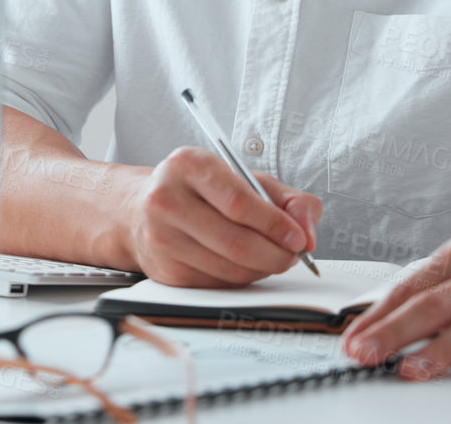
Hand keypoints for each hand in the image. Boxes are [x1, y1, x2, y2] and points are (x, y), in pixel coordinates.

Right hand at [115, 146, 320, 286]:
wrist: (142, 210)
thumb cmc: (201, 191)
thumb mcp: (245, 178)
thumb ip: (288, 200)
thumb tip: (307, 233)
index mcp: (188, 165)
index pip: (239, 202)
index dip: (275, 225)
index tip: (298, 238)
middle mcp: (166, 199)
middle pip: (236, 242)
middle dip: (276, 255)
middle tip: (293, 255)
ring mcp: (161, 237)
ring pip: (230, 269)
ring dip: (262, 269)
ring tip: (270, 257)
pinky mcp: (164, 271)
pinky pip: (218, 285)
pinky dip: (241, 279)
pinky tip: (243, 264)